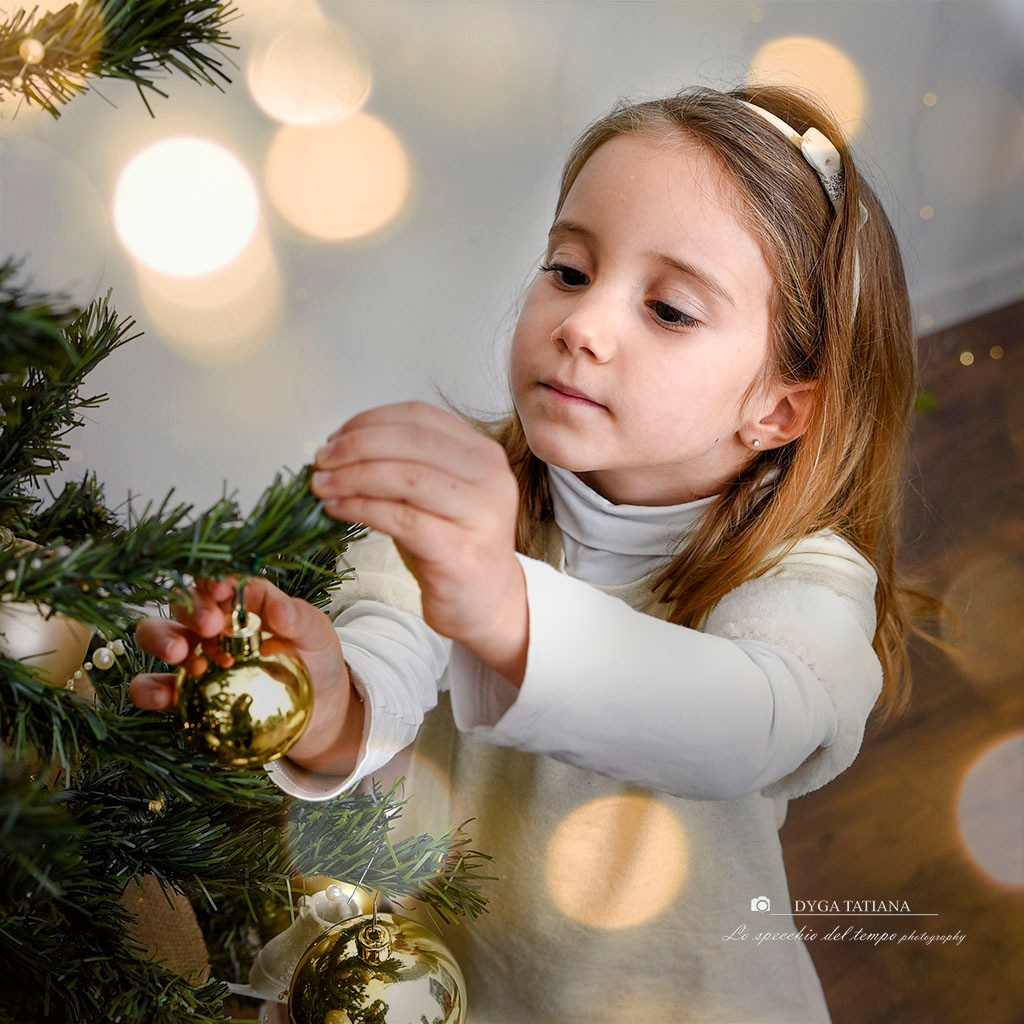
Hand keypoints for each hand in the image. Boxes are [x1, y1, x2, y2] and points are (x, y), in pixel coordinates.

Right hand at [129, 576, 362, 774]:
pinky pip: (152, 688)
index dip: (211, 580)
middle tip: (210, 626)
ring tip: (183, 656)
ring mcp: (195, 658)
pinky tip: (164, 695)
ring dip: (161, 640)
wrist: (320, 710)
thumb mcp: (317, 635)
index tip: (220, 590)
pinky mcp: (185, 695)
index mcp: (243, 602)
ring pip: (155, 636)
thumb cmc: (316, 661)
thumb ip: (300, 619)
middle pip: (182, 604)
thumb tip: (278, 609)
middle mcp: (213, 625)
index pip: (217, 581)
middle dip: (189, 610)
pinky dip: (148, 689)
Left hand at [312, 402, 527, 685]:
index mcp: (484, 454)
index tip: (335, 437)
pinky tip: (338, 510)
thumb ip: (404, 465)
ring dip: (353, 477)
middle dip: (356, 446)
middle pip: (412, 441)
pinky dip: (362, 508)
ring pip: (406, 477)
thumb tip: (339, 448)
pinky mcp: (460, 551)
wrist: (488, 604)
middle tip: (321, 461)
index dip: (370, 420)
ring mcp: (480, 514)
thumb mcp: (435, 495)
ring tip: (322, 486)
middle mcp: (491, 477)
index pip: (420, 417)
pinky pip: (401, 519)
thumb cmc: (454, 546)